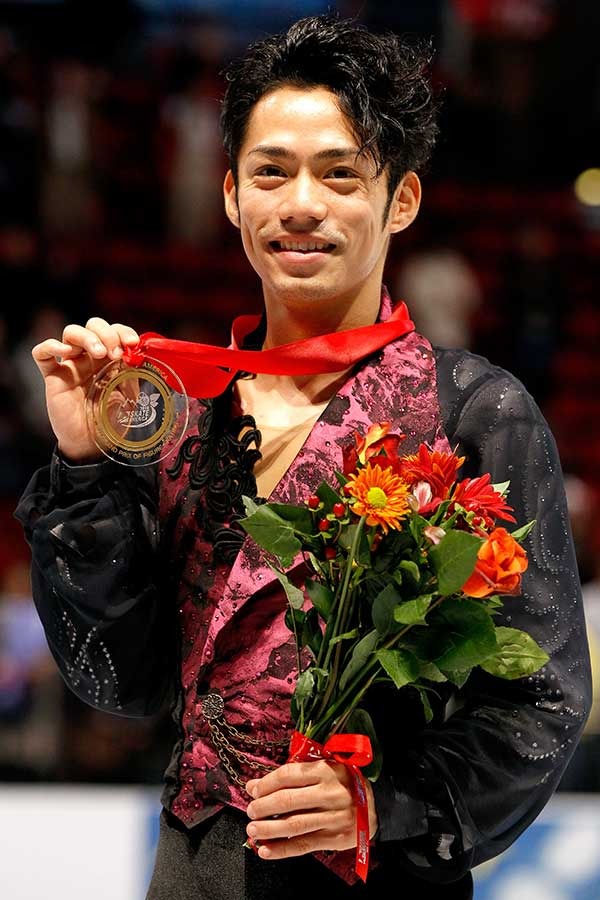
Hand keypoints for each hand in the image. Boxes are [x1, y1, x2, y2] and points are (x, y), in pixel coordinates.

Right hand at [32, 317, 139, 462]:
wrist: (93, 445)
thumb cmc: (112, 422)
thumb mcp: (131, 396)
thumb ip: (132, 373)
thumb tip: (136, 352)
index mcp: (112, 359)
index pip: (115, 332)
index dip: (123, 331)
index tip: (132, 343)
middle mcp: (90, 358)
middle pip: (92, 326)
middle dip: (106, 333)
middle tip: (115, 353)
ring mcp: (71, 366)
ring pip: (71, 333)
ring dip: (87, 337)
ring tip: (100, 353)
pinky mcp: (53, 377)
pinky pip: (42, 353)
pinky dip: (52, 346)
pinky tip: (66, 353)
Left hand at [245, 760, 377, 859]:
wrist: (377, 805)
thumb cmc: (343, 783)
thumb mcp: (324, 769)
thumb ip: (293, 775)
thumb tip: (255, 785)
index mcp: (325, 771)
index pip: (288, 775)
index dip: (266, 783)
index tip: (252, 789)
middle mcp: (329, 793)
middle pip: (287, 801)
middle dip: (263, 807)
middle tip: (250, 811)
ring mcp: (332, 817)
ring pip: (293, 825)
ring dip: (268, 829)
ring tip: (253, 830)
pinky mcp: (334, 838)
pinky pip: (303, 845)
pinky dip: (282, 849)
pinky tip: (266, 850)